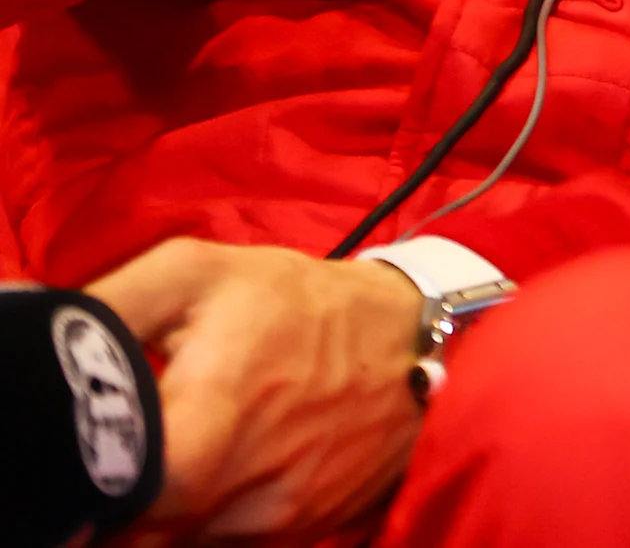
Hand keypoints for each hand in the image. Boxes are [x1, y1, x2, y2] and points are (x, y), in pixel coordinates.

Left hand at [86, 238, 426, 539]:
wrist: (416, 335)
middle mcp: (243, 487)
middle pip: (142, 533)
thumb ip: (112, 308)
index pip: (113, 502)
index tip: (82, 466)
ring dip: (167, 513)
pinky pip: (228, 545)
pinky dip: (211, 521)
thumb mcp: (200, 275)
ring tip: (184, 454)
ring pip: (182, 543)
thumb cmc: (300, 301)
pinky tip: (223, 474)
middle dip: (122, 501)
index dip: (87, 494)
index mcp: (208, 420)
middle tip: (131, 454)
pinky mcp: (302, 535)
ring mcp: (277, 520)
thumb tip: (47, 339)